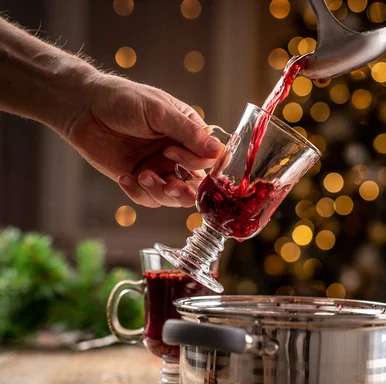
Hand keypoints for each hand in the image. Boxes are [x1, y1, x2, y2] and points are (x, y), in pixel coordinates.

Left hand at [64, 73, 223, 207]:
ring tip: (143, 175)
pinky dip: (139, 193)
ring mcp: (159, 169)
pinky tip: (125, 177)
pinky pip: (148, 199)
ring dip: (161, 192)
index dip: (198, 164)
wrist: (83, 107)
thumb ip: (189, 133)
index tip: (174, 153)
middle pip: (196, 185)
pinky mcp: (139, 180)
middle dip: (185, 191)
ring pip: (173, 197)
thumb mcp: (160, 112)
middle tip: (171, 186)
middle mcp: (179, 154)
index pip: (210, 159)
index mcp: (189, 134)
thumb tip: (219, 152)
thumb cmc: (123, 100)